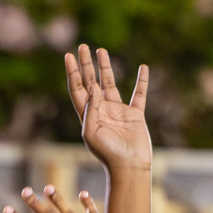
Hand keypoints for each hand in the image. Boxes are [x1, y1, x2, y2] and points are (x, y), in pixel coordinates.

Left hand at [67, 45, 150, 171]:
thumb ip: (90, 108)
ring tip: (101, 50)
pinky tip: (143, 67)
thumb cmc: (107, 153)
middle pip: (90, 82)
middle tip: (82, 46)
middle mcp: (101, 111)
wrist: (129, 166)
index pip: (77, 89)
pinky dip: (142, 81)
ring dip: (105, 67)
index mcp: (87, 115)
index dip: (72, 73)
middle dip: (85, 64)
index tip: (68, 56)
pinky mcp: (135, 115)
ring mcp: (118, 112)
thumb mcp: (91, 132)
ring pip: (110, 83)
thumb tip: (93, 86)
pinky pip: (140, 94)